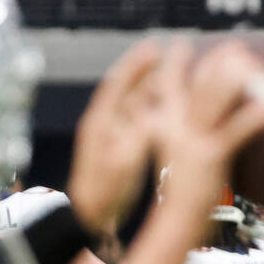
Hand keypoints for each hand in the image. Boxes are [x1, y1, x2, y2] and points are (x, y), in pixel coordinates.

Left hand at [68, 39, 162, 230]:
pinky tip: (168, 106)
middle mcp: (104, 124)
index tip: (154, 46)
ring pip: (134, 104)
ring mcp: (111, 135)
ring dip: (152, 87)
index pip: (118, 83)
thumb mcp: (123, 163)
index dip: (136, 63)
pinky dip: (153, 108)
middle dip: (147, 70)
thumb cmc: (103, 192)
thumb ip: (140, 137)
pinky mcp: (119, 148)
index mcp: (100, 122)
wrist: (90, 217)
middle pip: (127, 89)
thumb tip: (159, 114)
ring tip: (173, 72)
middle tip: (168, 53)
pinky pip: (138, 121)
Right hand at [151, 40, 263, 217]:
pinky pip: (237, 131)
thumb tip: (199, 122)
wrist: (177, 221)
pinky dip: (254, 118)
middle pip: (191, 87)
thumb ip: (186, 136)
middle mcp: (177, 130)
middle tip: (229, 46)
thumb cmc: (184, 191)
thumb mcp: (180, 158)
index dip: (171, 66)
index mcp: (167, 128)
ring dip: (231, 80)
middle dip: (209, 65)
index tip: (178, 45)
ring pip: (213, 102)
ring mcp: (194, 142)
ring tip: (249, 63)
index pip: (165, 89)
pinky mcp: (212, 157)